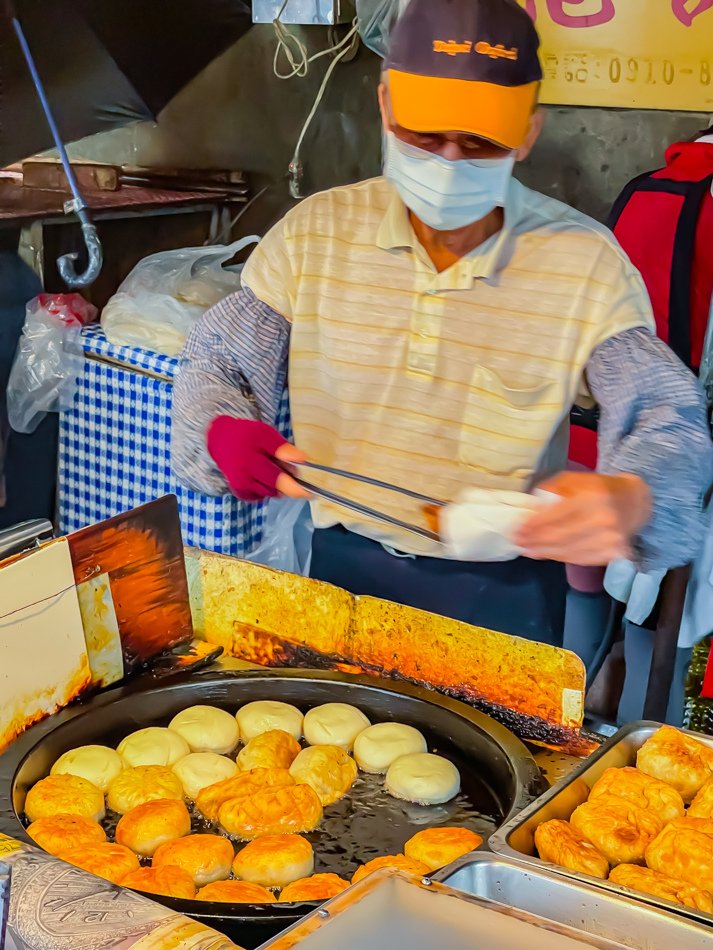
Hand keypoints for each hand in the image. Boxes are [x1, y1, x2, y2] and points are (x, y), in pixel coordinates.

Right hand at [207, 417, 309, 501]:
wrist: (220, 440)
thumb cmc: (246, 435)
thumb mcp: (265, 434)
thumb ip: (282, 448)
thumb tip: (303, 460)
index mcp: (251, 462)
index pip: (278, 480)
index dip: (297, 489)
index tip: (311, 494)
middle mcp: (245, 478)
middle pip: (277, 489)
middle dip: (289, 481)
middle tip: (287, 466)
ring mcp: (241, 487)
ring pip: (272, 492)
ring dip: (278, 483)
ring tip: (270, 465)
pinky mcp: (241, 493)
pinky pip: (263, 495)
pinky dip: (268, 487)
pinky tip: (262, 474)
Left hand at [514, 472, 650, 565]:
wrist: (634, 502)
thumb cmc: (598, 488)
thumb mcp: (574, 479)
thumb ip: (551, 490)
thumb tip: (530, 509)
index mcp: (593, 496)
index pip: (557, 515)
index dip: (535, 525)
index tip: (517, 530)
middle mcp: (604, 519)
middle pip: (561, 536)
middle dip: (535, 541)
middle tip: (518, 542)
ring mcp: (611, 540)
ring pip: (569, 551)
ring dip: (545, 552)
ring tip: (528, 550)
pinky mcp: (614, 554)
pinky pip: (581, 559)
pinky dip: (561, 557)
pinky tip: (547, 553)